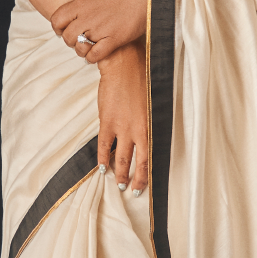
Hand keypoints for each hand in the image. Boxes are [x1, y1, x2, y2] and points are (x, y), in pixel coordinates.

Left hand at [50, 0, 149, 63]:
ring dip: (80, 49)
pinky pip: (96, 55)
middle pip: (67, 36)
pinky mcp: (116, 39)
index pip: (57, 19)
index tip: (63, 27)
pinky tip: (96, 53)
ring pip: (79, 48)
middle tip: (77, 37)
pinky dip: (92, 57)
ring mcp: (102, 29)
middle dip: (69, 39)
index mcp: (83, 2)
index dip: (57, 26)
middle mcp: (89, 17)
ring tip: (87, 45)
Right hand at [97, 40, 148, 193]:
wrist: (124, 66)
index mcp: (151, 127)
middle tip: (132, 191)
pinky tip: (102, 167)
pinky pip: (103, 146)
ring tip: (118, 183)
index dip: (147, 175)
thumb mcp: (153, 104)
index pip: (151, 158)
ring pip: (120, 158)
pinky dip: (102, 158)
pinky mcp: (107, 122)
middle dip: (134, 179)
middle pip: (136, 162)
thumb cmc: (143, 80)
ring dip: (119, 173)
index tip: (144, 186)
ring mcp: (121, 127)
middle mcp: (138, 130)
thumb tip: (150, 139)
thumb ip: (151, 123)